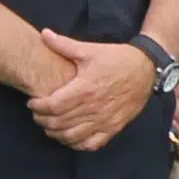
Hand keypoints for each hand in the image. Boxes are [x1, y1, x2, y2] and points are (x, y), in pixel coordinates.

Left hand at [30, 29, 157, 151]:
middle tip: (37, 113)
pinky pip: (91, 144)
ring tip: (50, 125)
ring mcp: (105, 120)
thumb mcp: (90, 50)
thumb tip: (44, 34)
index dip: (37, 107)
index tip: (32, 102)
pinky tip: (70, 136)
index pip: (52, 106)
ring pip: (72, 136)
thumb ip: (64, 45)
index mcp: (85, 89)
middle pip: (59, 123)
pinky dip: (76, 144)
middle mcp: (94, 108)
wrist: (146, 69)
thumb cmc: (117, 59)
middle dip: (42, 120)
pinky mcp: (114, 127)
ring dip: (56, 133)